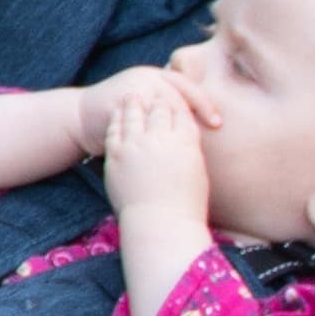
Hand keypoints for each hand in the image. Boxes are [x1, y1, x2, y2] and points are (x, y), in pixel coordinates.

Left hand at [96, 65, 211, 315]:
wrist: (160, 224)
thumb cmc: (186, 204)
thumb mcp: (198, 170)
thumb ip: (190, 148)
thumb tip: (187, 136)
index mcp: (186, 142)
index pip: (181, 110)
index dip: (177, 102)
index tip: (173, 98)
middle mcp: (161, 139)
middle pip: (158, 107)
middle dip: (157, 99)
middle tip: (153, 91)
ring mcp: (136, 145)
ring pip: (134, 112)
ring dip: (135, 102)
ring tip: (134, 95)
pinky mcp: (117, 155)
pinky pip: (116, 129)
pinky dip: (118, 119)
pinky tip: (119, 115)